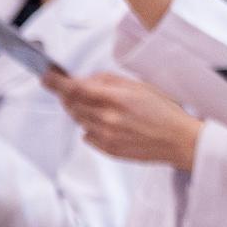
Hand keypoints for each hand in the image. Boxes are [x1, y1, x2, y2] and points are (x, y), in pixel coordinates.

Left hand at [55, 73, 203, 170]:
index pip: (75, 89)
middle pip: (71, 105)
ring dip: (81, 110)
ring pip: (78, 120)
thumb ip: (110, 81)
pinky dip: (91, 127)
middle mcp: (107, 118)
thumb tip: (86, 80)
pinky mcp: (107, 149)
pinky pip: (87, 135)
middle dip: (69, 95)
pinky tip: (110, 123)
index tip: (47, 77)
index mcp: (116, 98)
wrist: (179, 140)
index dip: (56, 82)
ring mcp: (105, 136)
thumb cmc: (164, 110)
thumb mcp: (141, 86)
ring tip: (103, 107)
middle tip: (77, 90)